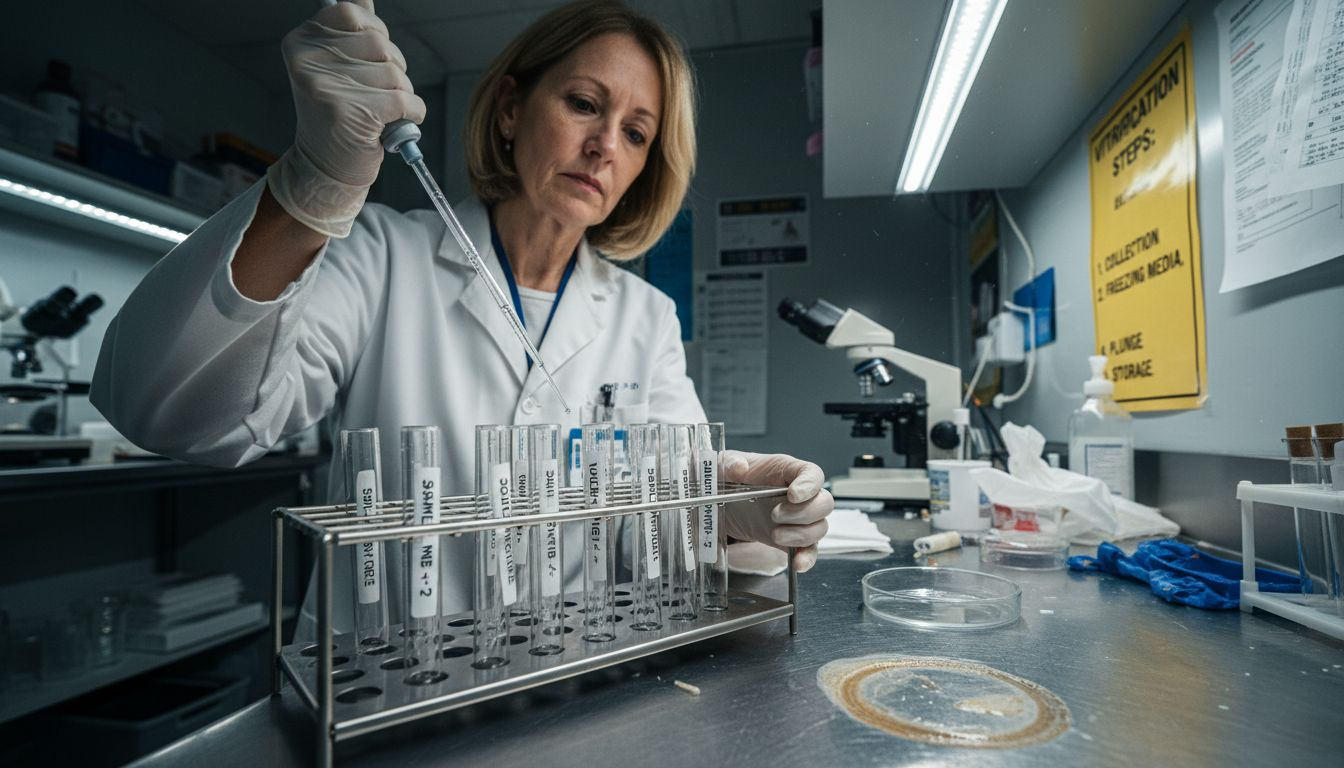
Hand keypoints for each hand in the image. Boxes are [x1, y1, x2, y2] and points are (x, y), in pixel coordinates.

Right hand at [267, 0, 425, 237]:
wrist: (326, 167)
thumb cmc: (338, 115)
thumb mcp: (335, 66)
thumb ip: (349, 31)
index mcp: (301, 42)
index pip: (352, 12)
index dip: (376, 33)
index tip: (372, 59)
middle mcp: (307, 60)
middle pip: (380, 43)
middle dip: (393, 69)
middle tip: (375, 94)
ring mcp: (327, 86)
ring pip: (396, 73)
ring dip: (401, 95)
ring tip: (379, 112)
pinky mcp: (352, 111)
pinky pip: (405, 100)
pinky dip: (412, 114)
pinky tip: (393, 125)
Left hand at [720, 450, 832, 571]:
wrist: (724, 502)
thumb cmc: (732, 478)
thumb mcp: (724, 465)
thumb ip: (730, 463)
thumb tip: (738, 468)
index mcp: (787, 471)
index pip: (812, 474)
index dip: (809, 485)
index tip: (793, 495)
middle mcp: (800, 495)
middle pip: (824, 503)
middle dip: (803, 513)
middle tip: (774, 515)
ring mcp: (799, 519)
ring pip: (820, 528)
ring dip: (801, 536)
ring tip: (774, 535)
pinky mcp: (792, 540)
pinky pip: (810, 550)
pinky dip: (806, 558)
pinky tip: (796, 563)